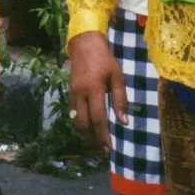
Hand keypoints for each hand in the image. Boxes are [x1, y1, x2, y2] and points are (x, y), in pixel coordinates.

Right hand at [68, 30, 126, 151]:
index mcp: (94, 88)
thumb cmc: (105, 60)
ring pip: (76, 121)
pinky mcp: (70, 93)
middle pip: (83, 124)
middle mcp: (80, 93)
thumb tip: (124, 122)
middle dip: (93, 139)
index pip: (98, 118)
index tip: (108, 148)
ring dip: (85, 135)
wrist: (85, 45)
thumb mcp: (118, 76)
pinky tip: (88, 129)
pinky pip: (73, 114)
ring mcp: (73, 94)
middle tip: (103, 149)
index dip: (103, 135)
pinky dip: (80, 125)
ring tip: (96, 142)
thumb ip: (120, 99)